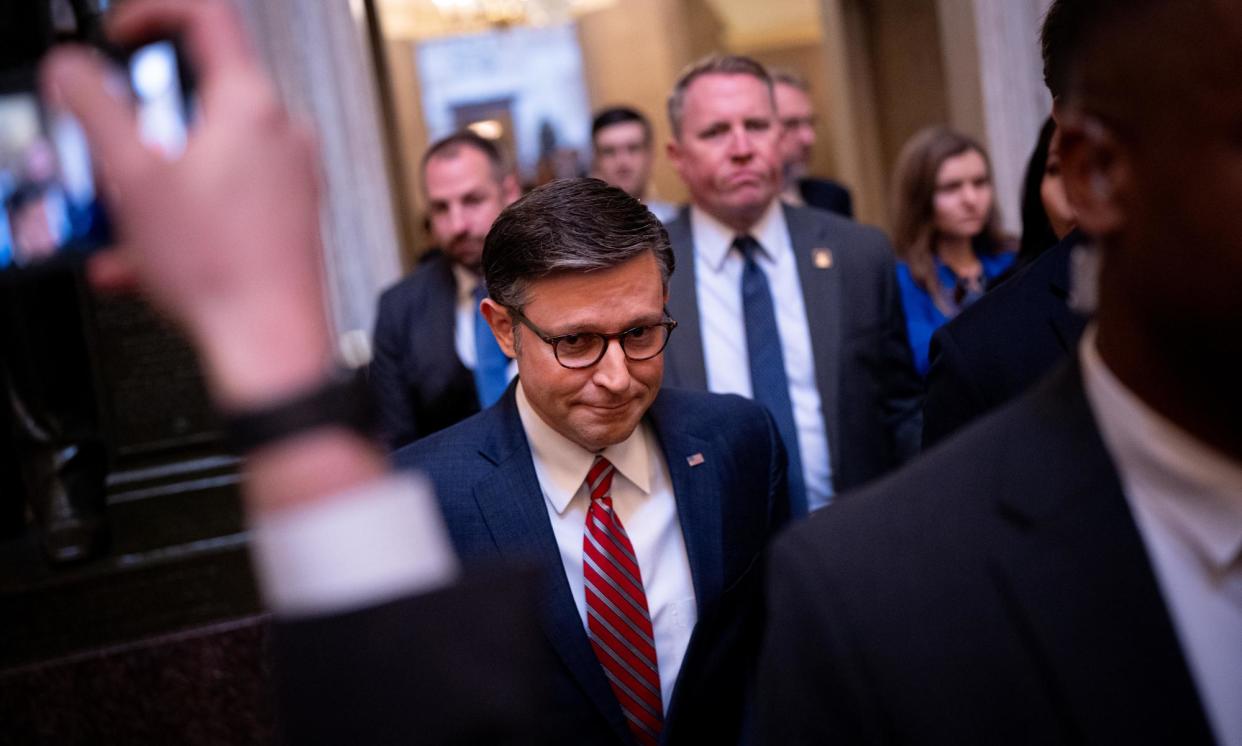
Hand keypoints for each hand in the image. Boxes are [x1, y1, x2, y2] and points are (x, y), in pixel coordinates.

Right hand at [42, 0, 330, 407]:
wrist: (271, 342)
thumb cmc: (222, 271)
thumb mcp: (131, 178)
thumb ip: (95, 109)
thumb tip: (73, 70)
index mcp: (250, 106)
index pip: (205, 16)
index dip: (150, 13)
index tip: (118, 38)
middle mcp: (281, 132)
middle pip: (197, 95)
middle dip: (139, 123)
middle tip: (110, 152)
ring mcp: (291, 175)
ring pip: (204, 154)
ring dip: (152, 180)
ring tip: (123, 219)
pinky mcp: (289, 215)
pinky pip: (224, 195)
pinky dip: (182, 214)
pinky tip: (146, 256)